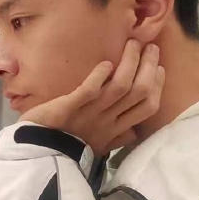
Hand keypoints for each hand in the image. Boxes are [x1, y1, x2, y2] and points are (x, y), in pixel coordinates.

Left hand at [19, 40, 164, 155]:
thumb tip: (134, 133)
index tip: (160, 68)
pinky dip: (99, 76)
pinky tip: (105, 63)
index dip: (158, 86)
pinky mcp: (69, 107)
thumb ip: (116, 138)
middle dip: (148, 67)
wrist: (38, 155)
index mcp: (115, 129)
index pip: (147, 107)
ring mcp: (90, 113)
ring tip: (131, 44)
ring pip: (120, 86)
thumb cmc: (67, 148)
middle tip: (150, 46)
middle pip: (139, 92)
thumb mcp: (97, 147)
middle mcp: (108, 120)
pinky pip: (90, 90)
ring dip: (129, 62)